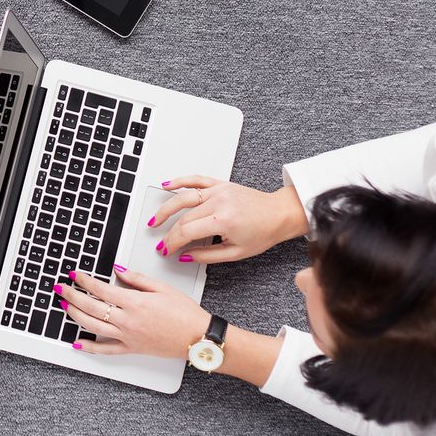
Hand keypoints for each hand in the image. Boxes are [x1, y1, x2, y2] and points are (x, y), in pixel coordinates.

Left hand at [56, 267, 209, 358]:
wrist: (198, 337)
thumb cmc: (185, 313)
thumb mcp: (162, 288)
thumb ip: (136, 278)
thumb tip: (118, 270)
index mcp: (134, 302)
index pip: (101, 289)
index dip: (84, 280)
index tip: (75, 274)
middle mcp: (128, 320)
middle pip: (91, 307)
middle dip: (72, 296)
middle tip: (60, 288)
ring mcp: (128, 336)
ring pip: (93, 326)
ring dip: (75, 315)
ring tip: (64, 306)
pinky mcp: (132, 349)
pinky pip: (105, 349)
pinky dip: (89, 347)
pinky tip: (76, 342)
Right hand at [149, 177, 309, 263]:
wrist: (279, 214)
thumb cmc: (263, 232)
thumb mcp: (236, 253)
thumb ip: (207, 256)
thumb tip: (185, 256)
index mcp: (223, 221)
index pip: (186, 231)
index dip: (172, 242)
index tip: (166, 249)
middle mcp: (219, 202)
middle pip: (183, 217)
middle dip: (169, 232)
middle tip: (161, 242)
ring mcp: (219, 190)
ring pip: (183, 197)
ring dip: (165, 208)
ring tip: (155, 219)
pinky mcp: (220, 184)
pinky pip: (195, 179)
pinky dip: (179, 181)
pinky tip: (166, 185)